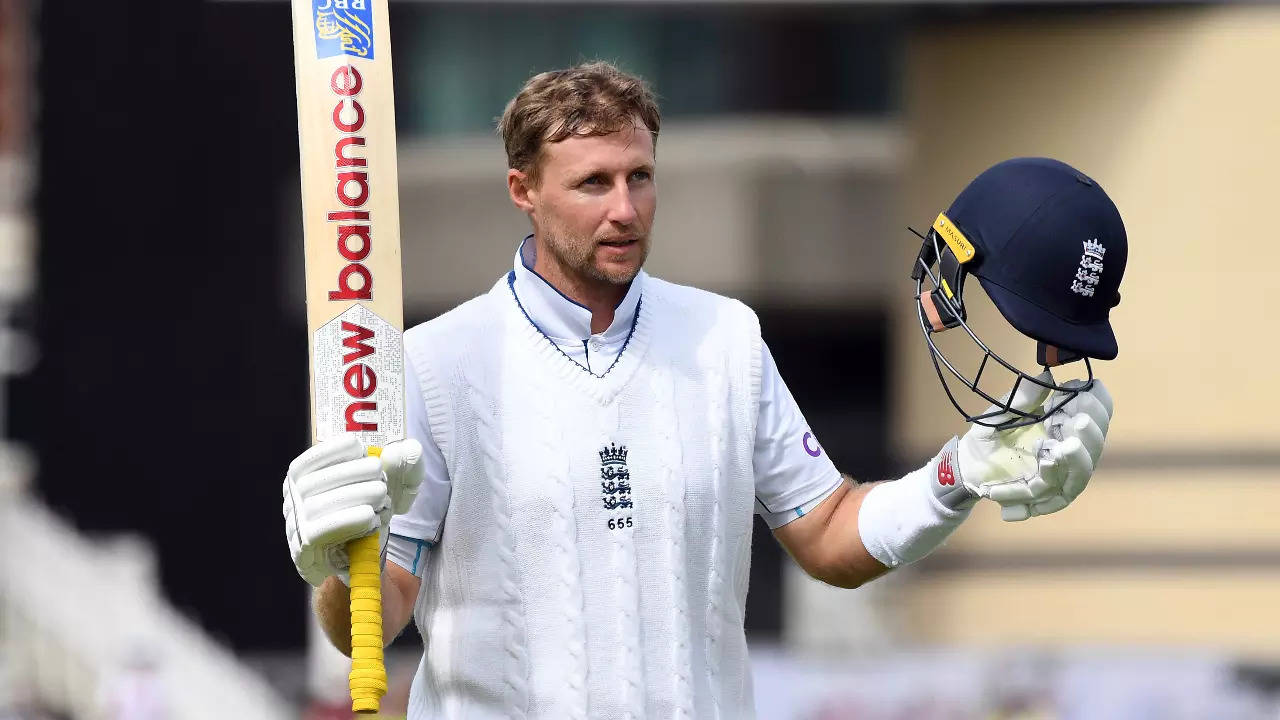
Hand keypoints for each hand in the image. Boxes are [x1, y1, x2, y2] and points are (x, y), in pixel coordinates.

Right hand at [283, 434, 424, 586]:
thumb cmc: (369, 514)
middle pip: (312, 482)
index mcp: (304, 480)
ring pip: (315, 506)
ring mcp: (295, 528)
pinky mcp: (303, 553)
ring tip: (381, 494)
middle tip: (380, 474)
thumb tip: (409, 448)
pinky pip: (317, 533)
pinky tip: (369, 515)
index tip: (359, 447)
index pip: (309, 461)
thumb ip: (402, 466)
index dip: (332, 451)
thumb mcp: (390, 487)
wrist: (363, 560)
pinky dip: (345, 520)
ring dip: (352, 496)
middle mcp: (293, 502)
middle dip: (350, 473)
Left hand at [954, 373, 1112, 520]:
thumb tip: (1045, 374)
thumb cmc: (991, 435)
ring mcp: (1058, 476)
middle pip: (1095, 445)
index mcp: (1066, 425)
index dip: (1097, 404)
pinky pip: (1049, 493)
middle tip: (1080, 420)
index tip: (1084, 389)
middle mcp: (1070, 451)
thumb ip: (1023, 397)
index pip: (1096, 415)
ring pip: (1080, 472)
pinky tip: (1044, 465)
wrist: (968, 463)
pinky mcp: (1042, 496)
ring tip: (1067, 446)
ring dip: (1077, 460)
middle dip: (1092, 432)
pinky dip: (1045, 482)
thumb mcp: (1002, 412)